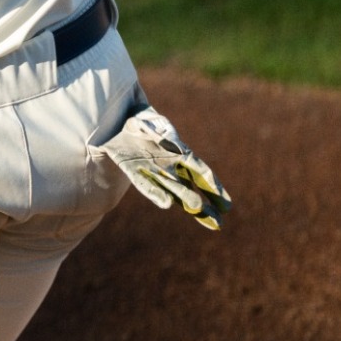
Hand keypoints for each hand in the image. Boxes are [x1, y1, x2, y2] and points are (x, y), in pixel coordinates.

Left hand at [92, 106, 232, 229]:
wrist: (115, 121)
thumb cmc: (139, 119)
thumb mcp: (153, 121)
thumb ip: (165, 133)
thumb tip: (177, 147)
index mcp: (179, 153)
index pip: (201, 172)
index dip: (214, 188)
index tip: (226, 205)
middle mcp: (168, 166)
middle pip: (190, 188)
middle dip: (205, 205)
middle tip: (219, 222)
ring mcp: (151, 170)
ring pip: (172, 190)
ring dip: (184, 201)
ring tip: (199, 213)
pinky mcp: (132, 170)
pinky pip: (145, 184)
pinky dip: (155, 193)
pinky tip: (166, 204)